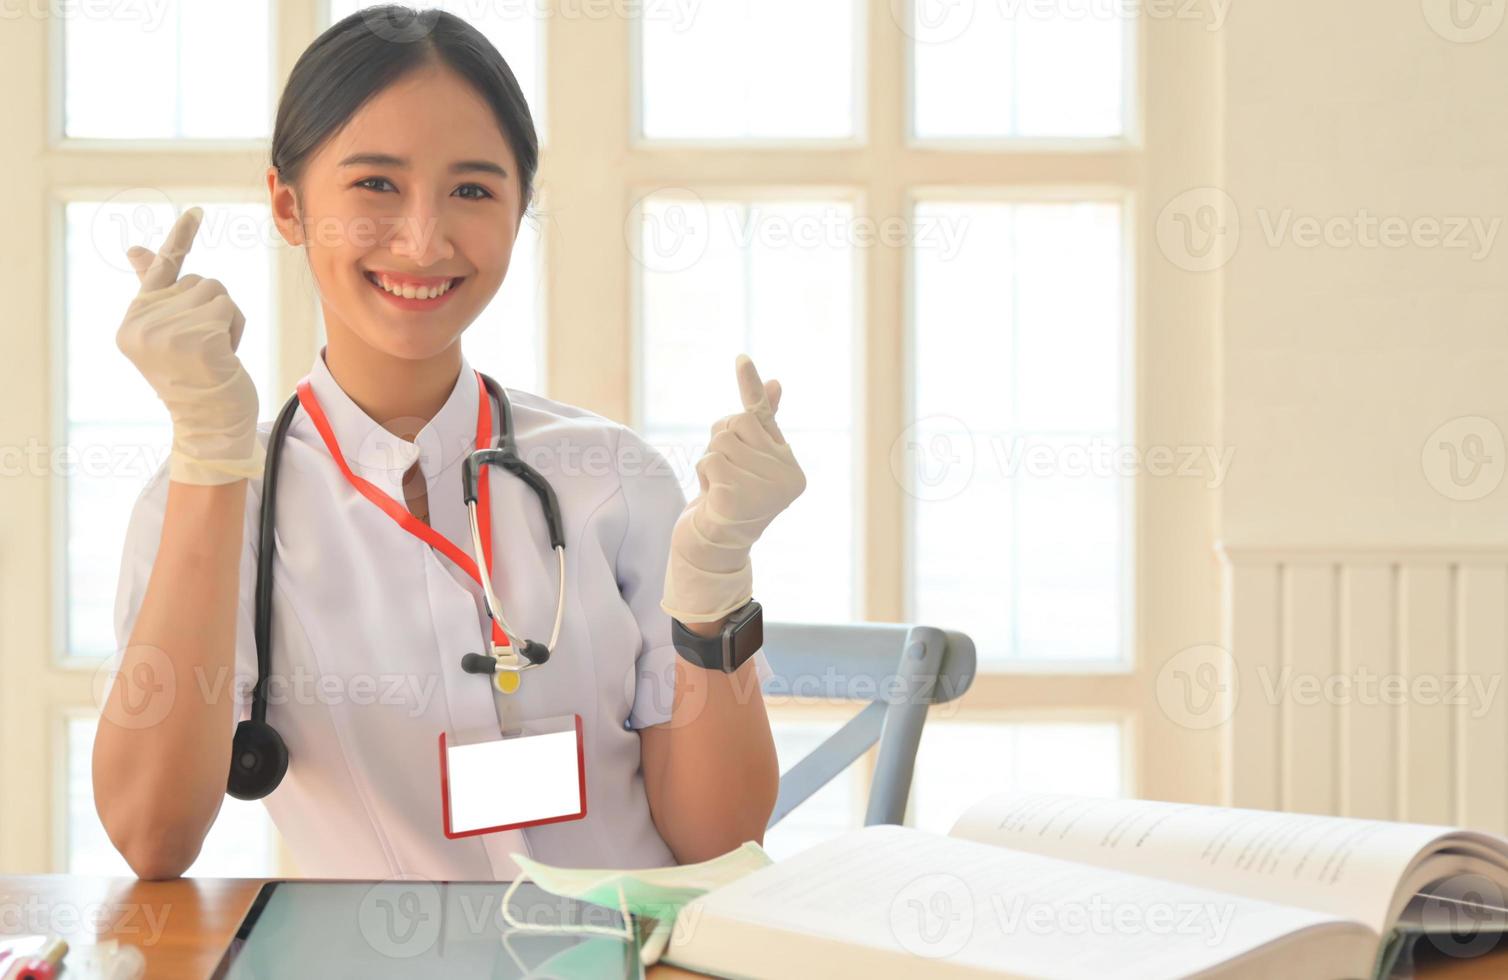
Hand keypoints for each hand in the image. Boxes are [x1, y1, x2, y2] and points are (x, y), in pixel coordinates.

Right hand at [116, 207, 263, 485]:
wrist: (210, 428)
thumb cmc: (196, 381)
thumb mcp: (171, 335)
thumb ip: (159, 295)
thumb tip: (137, 251)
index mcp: (131, 323)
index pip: (158, 269)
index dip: (180, 238)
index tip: (196, 211)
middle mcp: (141, 324)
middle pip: (200, 281)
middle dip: (214, 310)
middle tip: (207, 350)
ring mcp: (166, 332)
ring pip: (217, 292)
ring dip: (228, 320)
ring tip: (216, 353)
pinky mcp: (195, 339)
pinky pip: (228, 308)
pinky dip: (236, 329)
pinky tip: (225, 356)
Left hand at [661, 354, 806, 622]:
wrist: (713, 550)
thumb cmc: (730, 500)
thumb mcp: (747, 461)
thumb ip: (762, 425)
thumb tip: (776, 382)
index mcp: (792, 470)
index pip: (761, 417)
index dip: (749, 386)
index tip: (740, 356)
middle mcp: (786, 479)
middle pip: (736, 423)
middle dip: (721, 444)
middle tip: (726, 476)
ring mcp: (763, 490)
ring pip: (721, 442)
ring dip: (710, 461)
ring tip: (719, 487)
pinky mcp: (737, 499)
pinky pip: (709, 461)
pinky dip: (704, 476)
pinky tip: (713, 497)